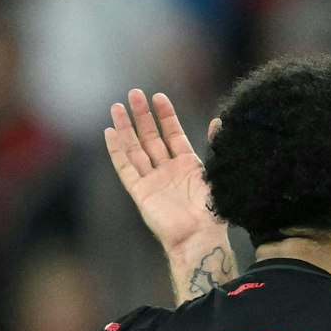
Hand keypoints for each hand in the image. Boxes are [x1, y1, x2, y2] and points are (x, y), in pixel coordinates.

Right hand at [105, 89, 225, 254]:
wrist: (200, 237)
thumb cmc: (213, 211)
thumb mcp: (216, 173)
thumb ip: (214, 146)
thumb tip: (220, 121)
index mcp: (188, 166)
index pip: (173, 134)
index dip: (166, 115)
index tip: (158, 96)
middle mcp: (168, 171)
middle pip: (150, 138)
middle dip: (142, 116)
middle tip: (133, 93)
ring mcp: (152, 181)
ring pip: (134, 149)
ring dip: (126, 128)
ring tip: (117, 106)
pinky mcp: (140, 192)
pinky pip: (125, 168)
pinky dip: (117, 151)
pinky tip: (110, 133)